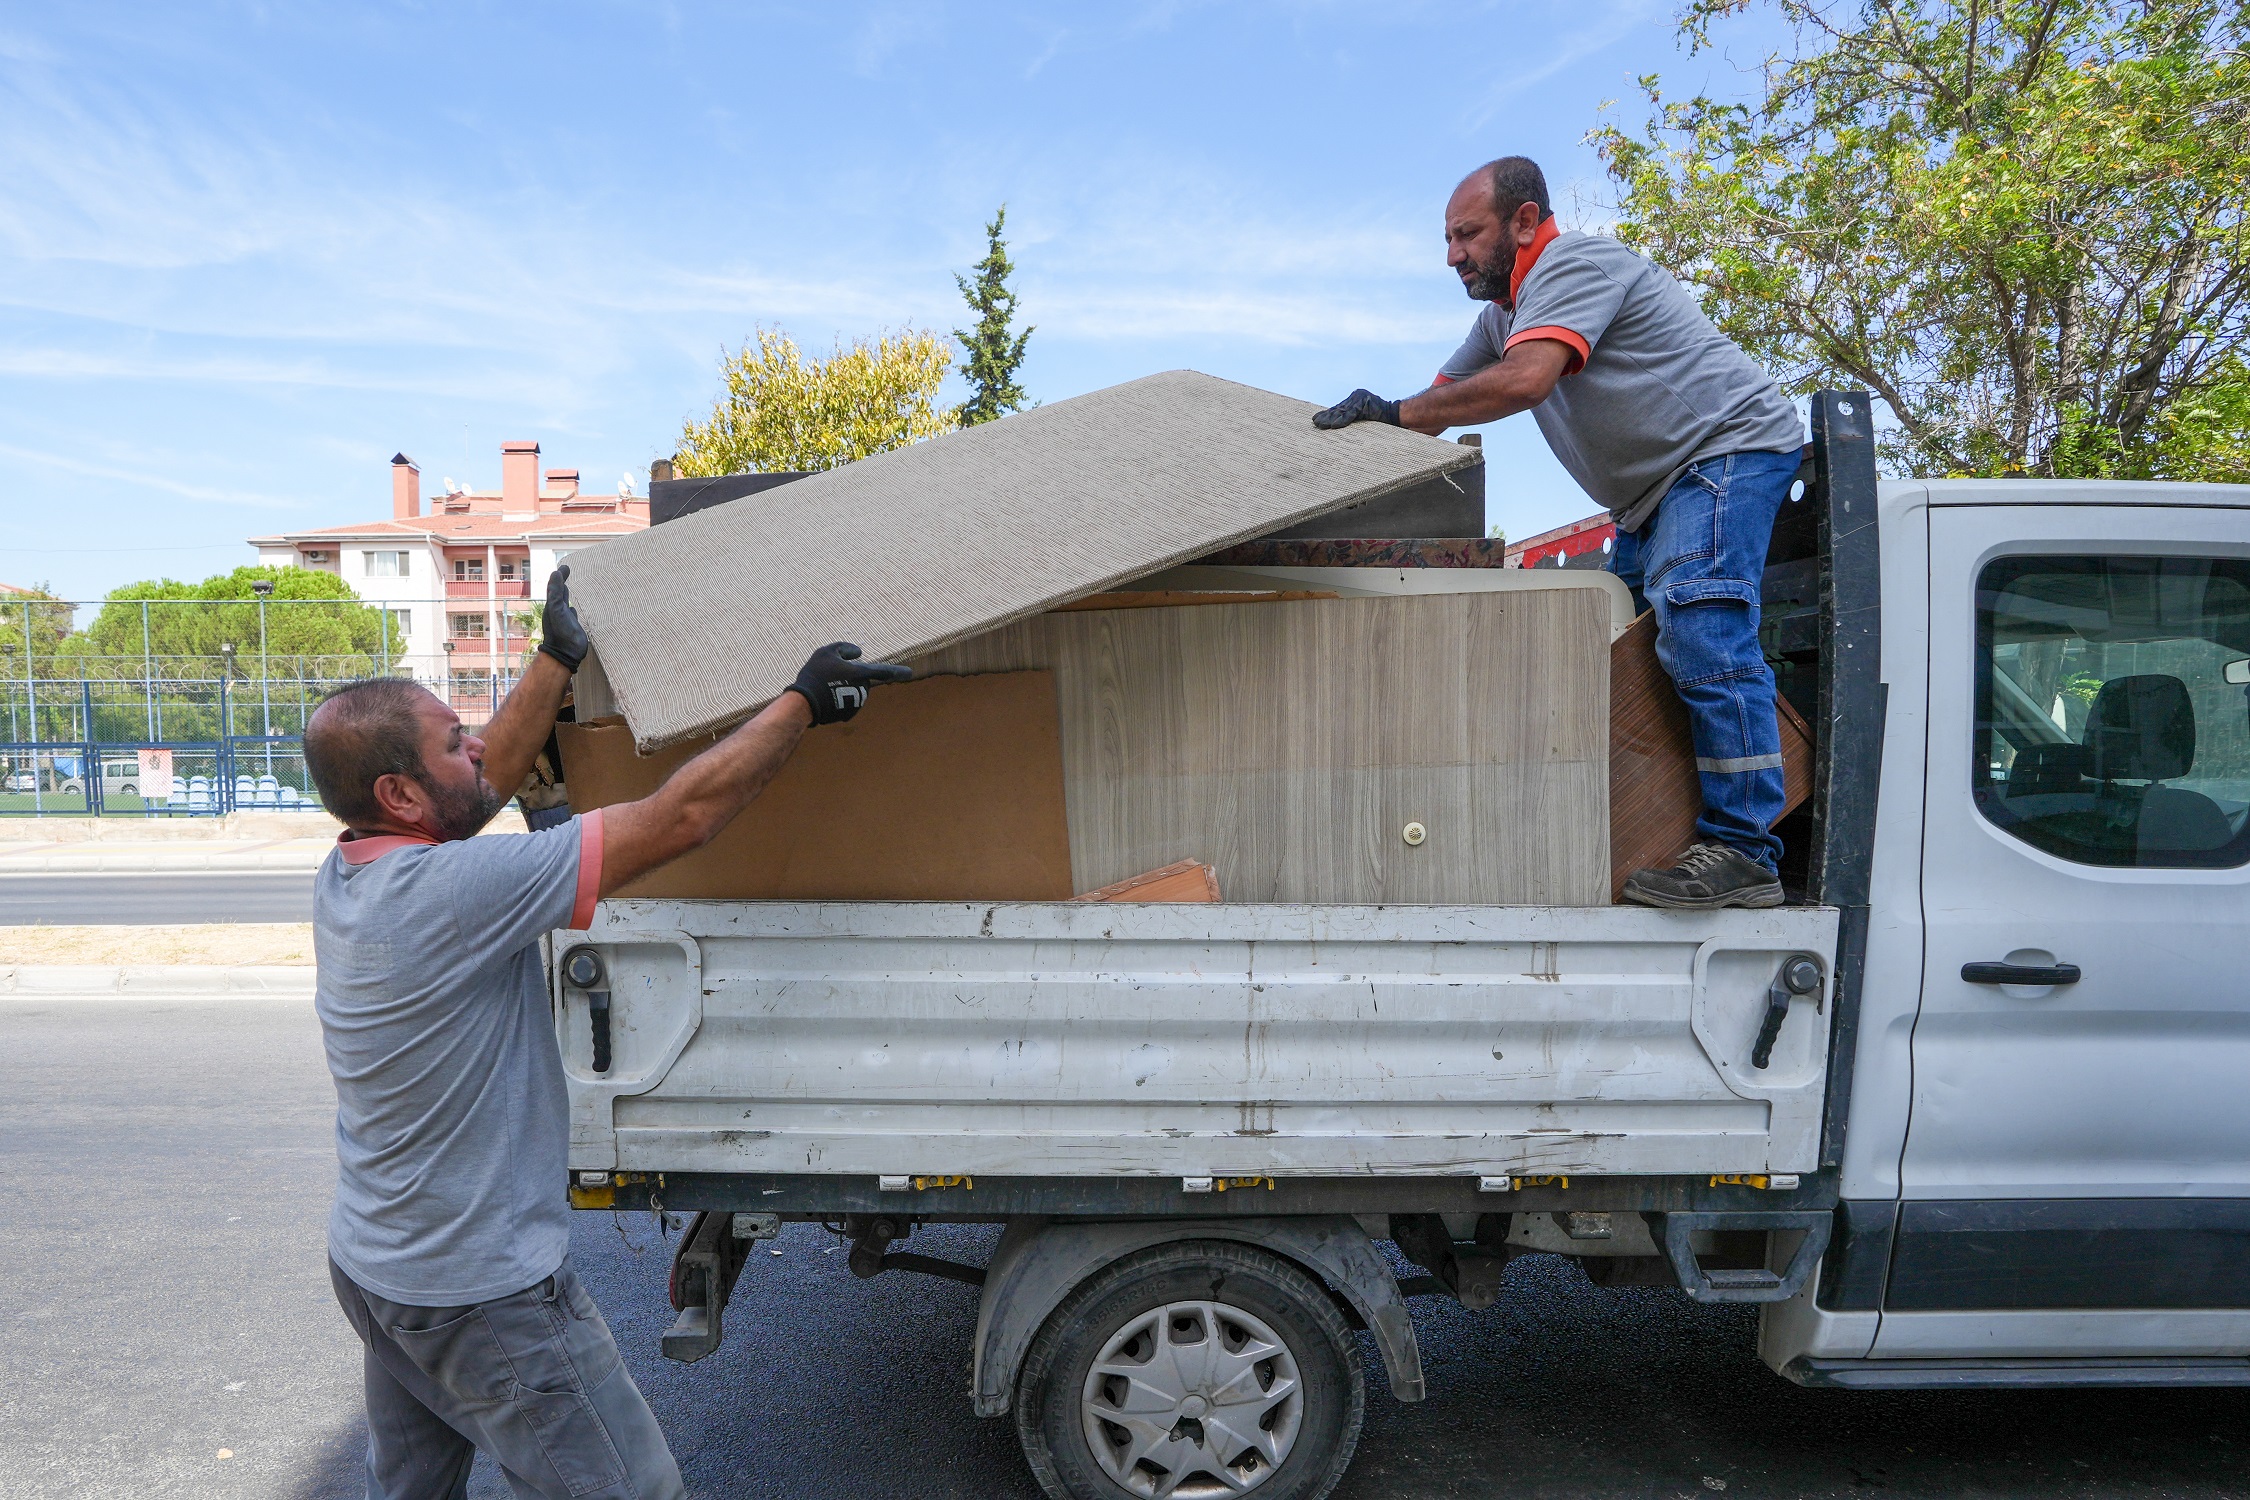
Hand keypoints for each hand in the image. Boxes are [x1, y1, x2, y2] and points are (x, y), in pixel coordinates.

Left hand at [538, 564, 589, 670]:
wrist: (565, 653)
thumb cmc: (559, 631)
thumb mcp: (556, 609)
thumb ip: (555, 592)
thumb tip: (556, 572)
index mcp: (553, 605)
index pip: (556, 586)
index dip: (560, 576)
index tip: (565, 566)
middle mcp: (558, 610)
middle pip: (559, 592)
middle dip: (563, 582)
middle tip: (567, 571)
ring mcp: (565, 618)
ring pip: (565, 602)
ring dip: (568, 594)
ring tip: (571, 587)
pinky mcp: (573, 626)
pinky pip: (573, 614)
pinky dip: (574, 608)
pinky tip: (575, 608)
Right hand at [785, 642, 912, 725]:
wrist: (804, 702)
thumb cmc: (816, 674)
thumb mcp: (826, 652)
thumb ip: (844, 648)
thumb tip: (858, 653)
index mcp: (861, 673)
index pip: (883, 671)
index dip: (897, 671)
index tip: (909, 673)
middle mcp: (863, 690)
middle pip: (858, 680)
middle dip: (846, 678)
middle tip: (827, 678)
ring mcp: (857, 704)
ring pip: (852, 691)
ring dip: (840, 689)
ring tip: (823, 689)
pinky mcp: (848, 714)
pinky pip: (845, 703)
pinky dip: (837, 701)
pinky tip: (824, 699)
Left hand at [1312, 389, 1401, 429]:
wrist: (1394, 414)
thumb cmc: (1379, 419)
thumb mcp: (1362, 415)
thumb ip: (1350, 416)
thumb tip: (1334, 424)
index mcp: (1354, 399)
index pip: (1338, 408)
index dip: (1326, 414)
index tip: (1315, 419)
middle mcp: (1355, 396)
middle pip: (1338, 408)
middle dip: (1326, 416)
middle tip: (1315, 423)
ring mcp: (1359, 398)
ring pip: (1342, 411)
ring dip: (1330, 419)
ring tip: (1321, 425)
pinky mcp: (1363, 402)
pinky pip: (1350, 413)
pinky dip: (1342, 420)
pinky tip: (1334, 426)